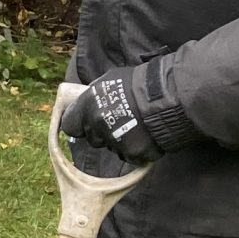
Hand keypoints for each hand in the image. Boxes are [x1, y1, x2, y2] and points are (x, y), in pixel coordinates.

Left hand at [59, 66, 179, 164]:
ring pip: (112, 148)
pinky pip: (131, 156)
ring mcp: (114, 140)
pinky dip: (138, 150)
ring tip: (138, 126)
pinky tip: (147, 136)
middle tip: (121, 121)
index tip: (85, 124)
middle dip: (103, 133)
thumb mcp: (108, 81)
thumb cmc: (139, 83)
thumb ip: (93, 97)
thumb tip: (85, 105)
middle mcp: (97, 123)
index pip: (69, 125)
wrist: (168, 95)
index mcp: (88, 104)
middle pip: (93, 138)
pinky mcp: (132, 152)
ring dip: (121, 142)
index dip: (78, 125)